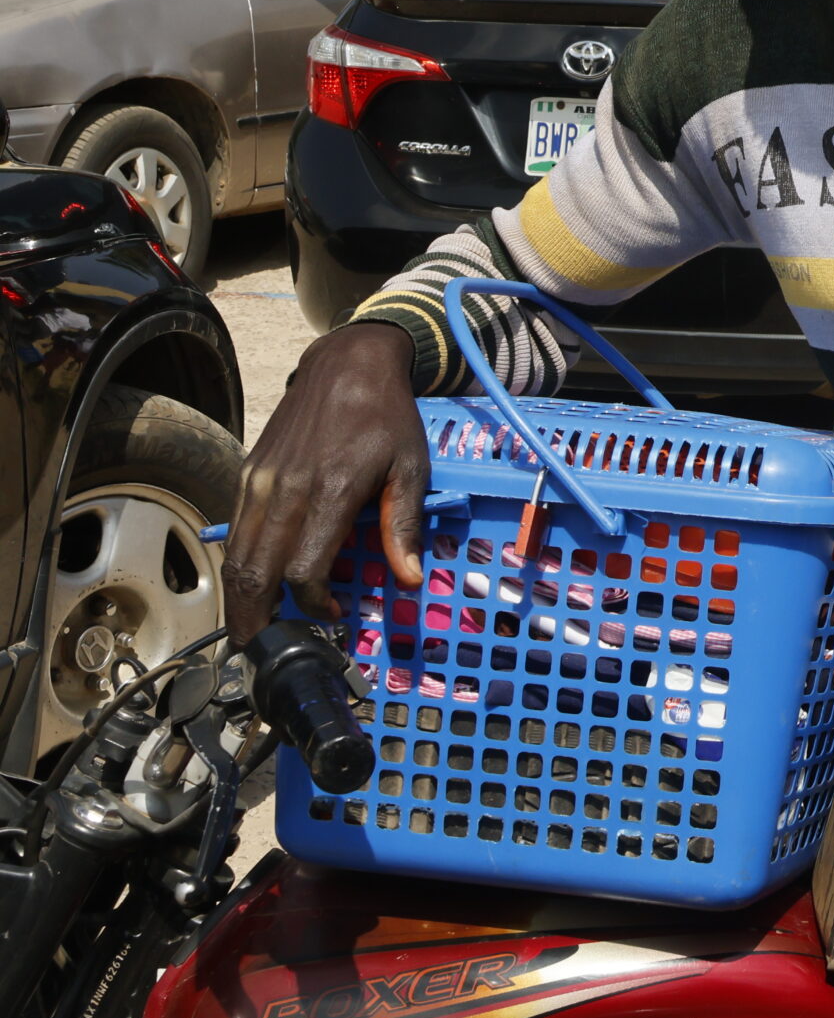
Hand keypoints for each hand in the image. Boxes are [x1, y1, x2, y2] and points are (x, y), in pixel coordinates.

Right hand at [222, 321, 428, 642]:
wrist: (347, 364)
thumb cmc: (386, 418)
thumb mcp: (411, 466)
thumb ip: (404, 525)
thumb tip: (409, 579)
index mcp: (329, 492)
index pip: (303, 568)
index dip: (312, 603)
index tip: (332, 615)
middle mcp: (285, 489)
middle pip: (256, 571)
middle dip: (256, 619)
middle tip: (265, 653)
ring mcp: (260, 480)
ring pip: (237, 554)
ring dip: (239, 599)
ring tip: (252, 632)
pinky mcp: (249, 472)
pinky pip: (236, 529)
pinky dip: (239, 564)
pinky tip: (252, 585)